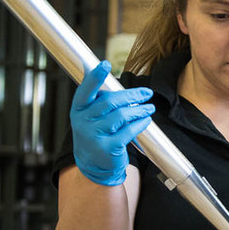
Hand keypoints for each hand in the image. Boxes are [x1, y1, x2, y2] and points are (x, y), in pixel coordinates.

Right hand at [70, 61, 153, 185]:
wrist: (93, 164)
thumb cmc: (96, 133)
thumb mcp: (92, 116)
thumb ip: (102, 101)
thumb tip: (121, 83)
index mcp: (78, 110)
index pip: (85, 91)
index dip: (94, 77)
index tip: (105, 64)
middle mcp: (82, 122)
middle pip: (110, 102)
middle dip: (132, 95)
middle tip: (147, 93)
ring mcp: (93, 136)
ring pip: (121, 116)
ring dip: (139, 110)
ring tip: (149, 107)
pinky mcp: (106, 148)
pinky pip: (128, 131)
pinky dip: (140, 124)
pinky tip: (146, 120)